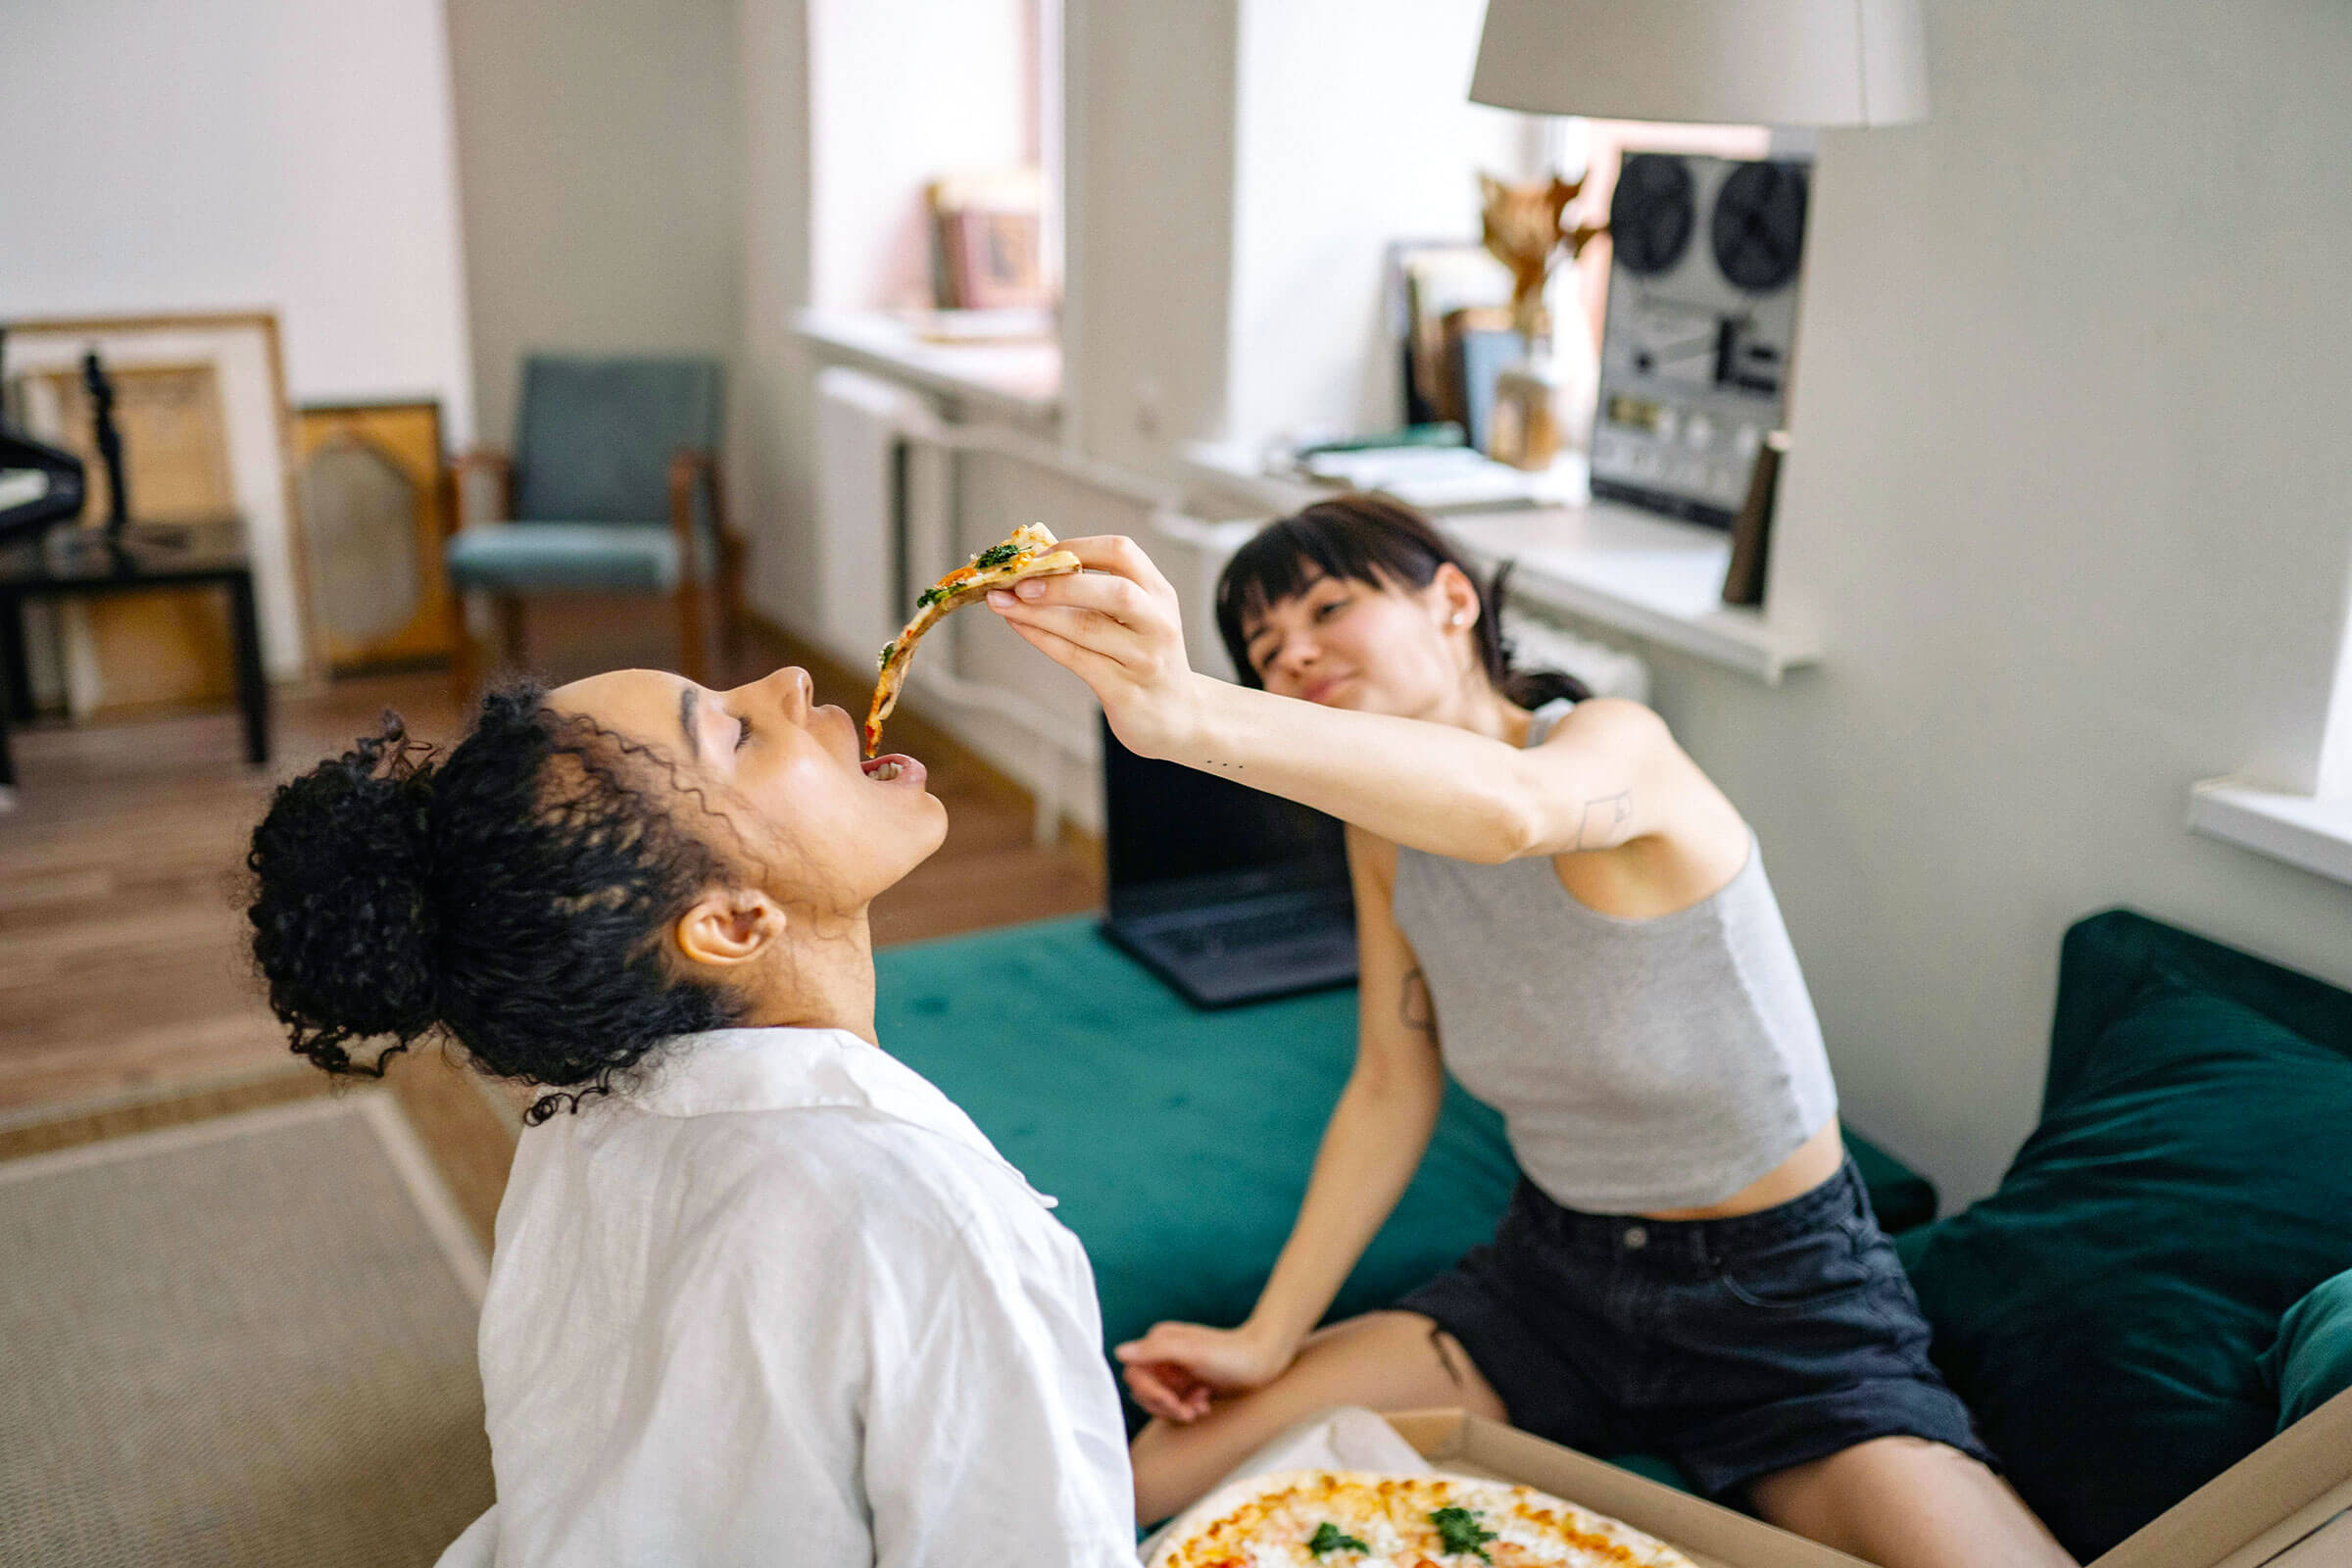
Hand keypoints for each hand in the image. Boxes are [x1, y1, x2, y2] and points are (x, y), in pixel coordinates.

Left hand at [986, 534, 1202, 759]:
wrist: (1176, 716)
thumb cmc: (1144, 658)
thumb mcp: (1139, 617)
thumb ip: (1100, 592)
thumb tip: (1035, 568)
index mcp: (1159, 594)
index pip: (1123, 553)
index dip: (1078, 547)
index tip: (1040, 555)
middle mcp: (1158, 623)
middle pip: (1114, 591)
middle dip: (1060, 583)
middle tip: (1017, 582)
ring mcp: (1144, 659)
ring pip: (1087, 627)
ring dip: (1037, 612)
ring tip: (1000, 601)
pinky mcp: (1124, 690)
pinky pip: (1076, 658)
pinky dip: (1042, 638)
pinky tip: (1019, 625)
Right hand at [1113, 1319, 1298, 1422]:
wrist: (1265, 1362)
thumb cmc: (1231, 1354)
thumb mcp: (1192, 1352)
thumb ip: (1154, 1351)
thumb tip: (1119, 1352)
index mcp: (1159, 1342)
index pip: (1134, 1374)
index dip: (1149, 1392)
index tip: (1172, 1401)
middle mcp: (1164, 1355)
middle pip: (1143, 1390)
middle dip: (1165, 1404)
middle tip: (1188, 1409)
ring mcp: (1177, 1371)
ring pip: (1159, 1401)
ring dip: (1177, 1409)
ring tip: (1201, 1406)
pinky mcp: (1189, 1384)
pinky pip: (1175, 1405)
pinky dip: (1188, 1409)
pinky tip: (1206, 1405)